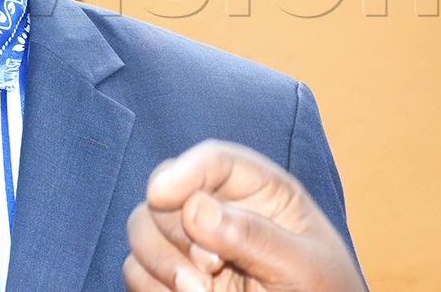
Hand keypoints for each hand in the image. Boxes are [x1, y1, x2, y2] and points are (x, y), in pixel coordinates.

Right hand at [122, 140, 364, 291]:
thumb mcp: (306, 269)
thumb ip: (256, 236)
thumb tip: (195, 208)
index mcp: (261, 193)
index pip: (216, 161)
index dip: (187, 170)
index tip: (162, 193)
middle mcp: (220, 210)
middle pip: (166, 193)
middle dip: (178, 233)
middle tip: (211, 269)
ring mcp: (191, 244)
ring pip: (141, 227)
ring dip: (160, 262)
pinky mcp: (171, 277)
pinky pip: (134, 268)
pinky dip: (150, 285)